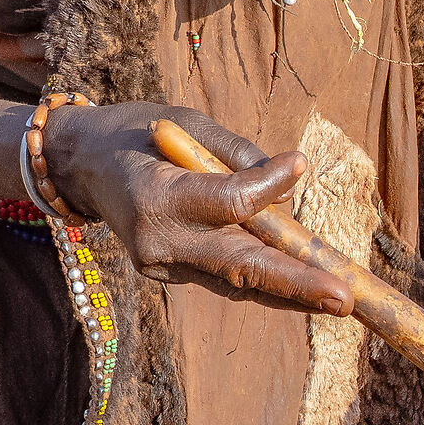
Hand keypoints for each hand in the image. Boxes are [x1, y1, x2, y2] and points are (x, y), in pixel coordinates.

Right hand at [43, 103, 353, 314]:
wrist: (81, 165)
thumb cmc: (141, 133)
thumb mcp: (187, 123)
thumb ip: (238, 155)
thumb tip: (287, 194)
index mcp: (157, 195)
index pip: (227, 201)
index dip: (268, 186)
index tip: (299, 163)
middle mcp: (157, 240)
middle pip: (237, 267)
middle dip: (294, 284)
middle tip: (342, 297)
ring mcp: (160, 265)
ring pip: (235, 282)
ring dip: (290, 292)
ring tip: (338, 300)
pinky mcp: (166, 274)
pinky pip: (223, 276)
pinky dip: (263, 279)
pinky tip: (303, 286)